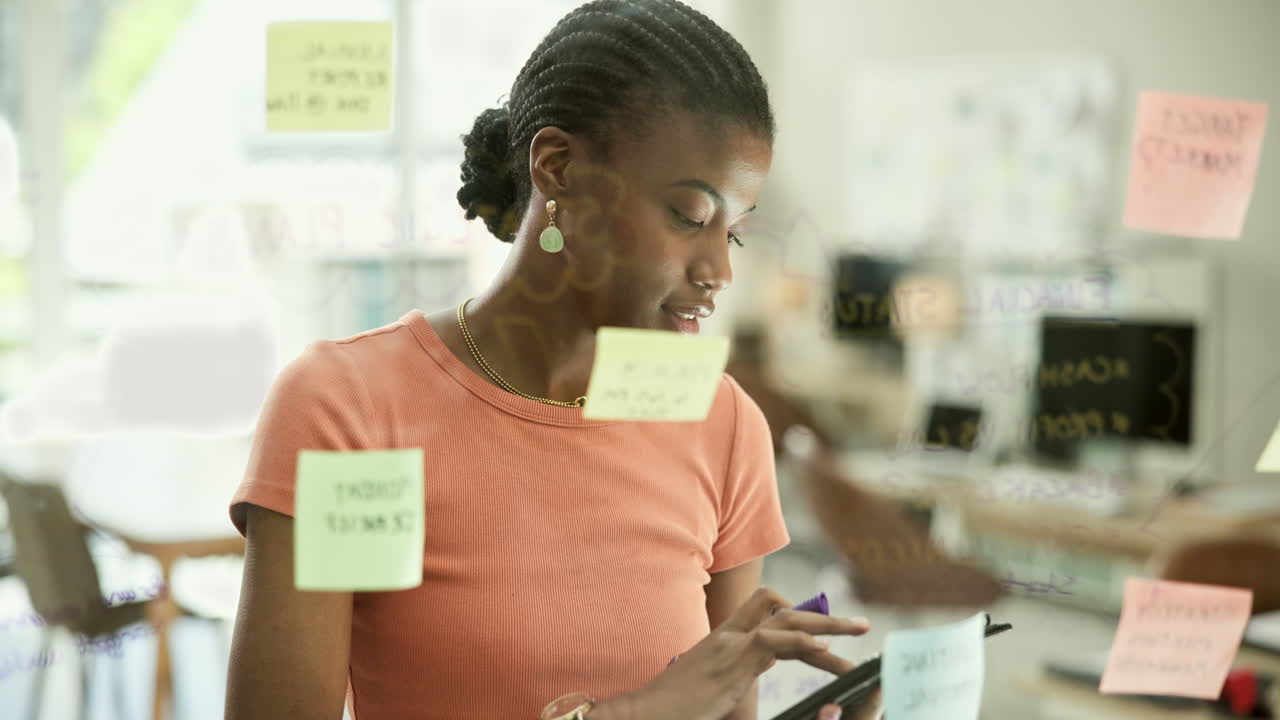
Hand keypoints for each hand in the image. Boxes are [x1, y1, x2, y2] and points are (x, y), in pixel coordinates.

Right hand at [606, 587, 870, 719]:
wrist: (642, 715)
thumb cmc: (672, 710)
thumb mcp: (712, 691)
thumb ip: (735, 680)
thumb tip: (752, 680)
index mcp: (723, 641)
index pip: (765, 613)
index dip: (798, 618)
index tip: (824, 636)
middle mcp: (727, 635)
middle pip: (781, 608)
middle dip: (822, 617)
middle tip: (858, 628)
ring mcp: (730, 646)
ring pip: (787, 619)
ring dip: (827, 626)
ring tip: (859, 634)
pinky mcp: (731, 662)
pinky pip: (776, 641)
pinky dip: (806, 643)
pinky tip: (829, 655)